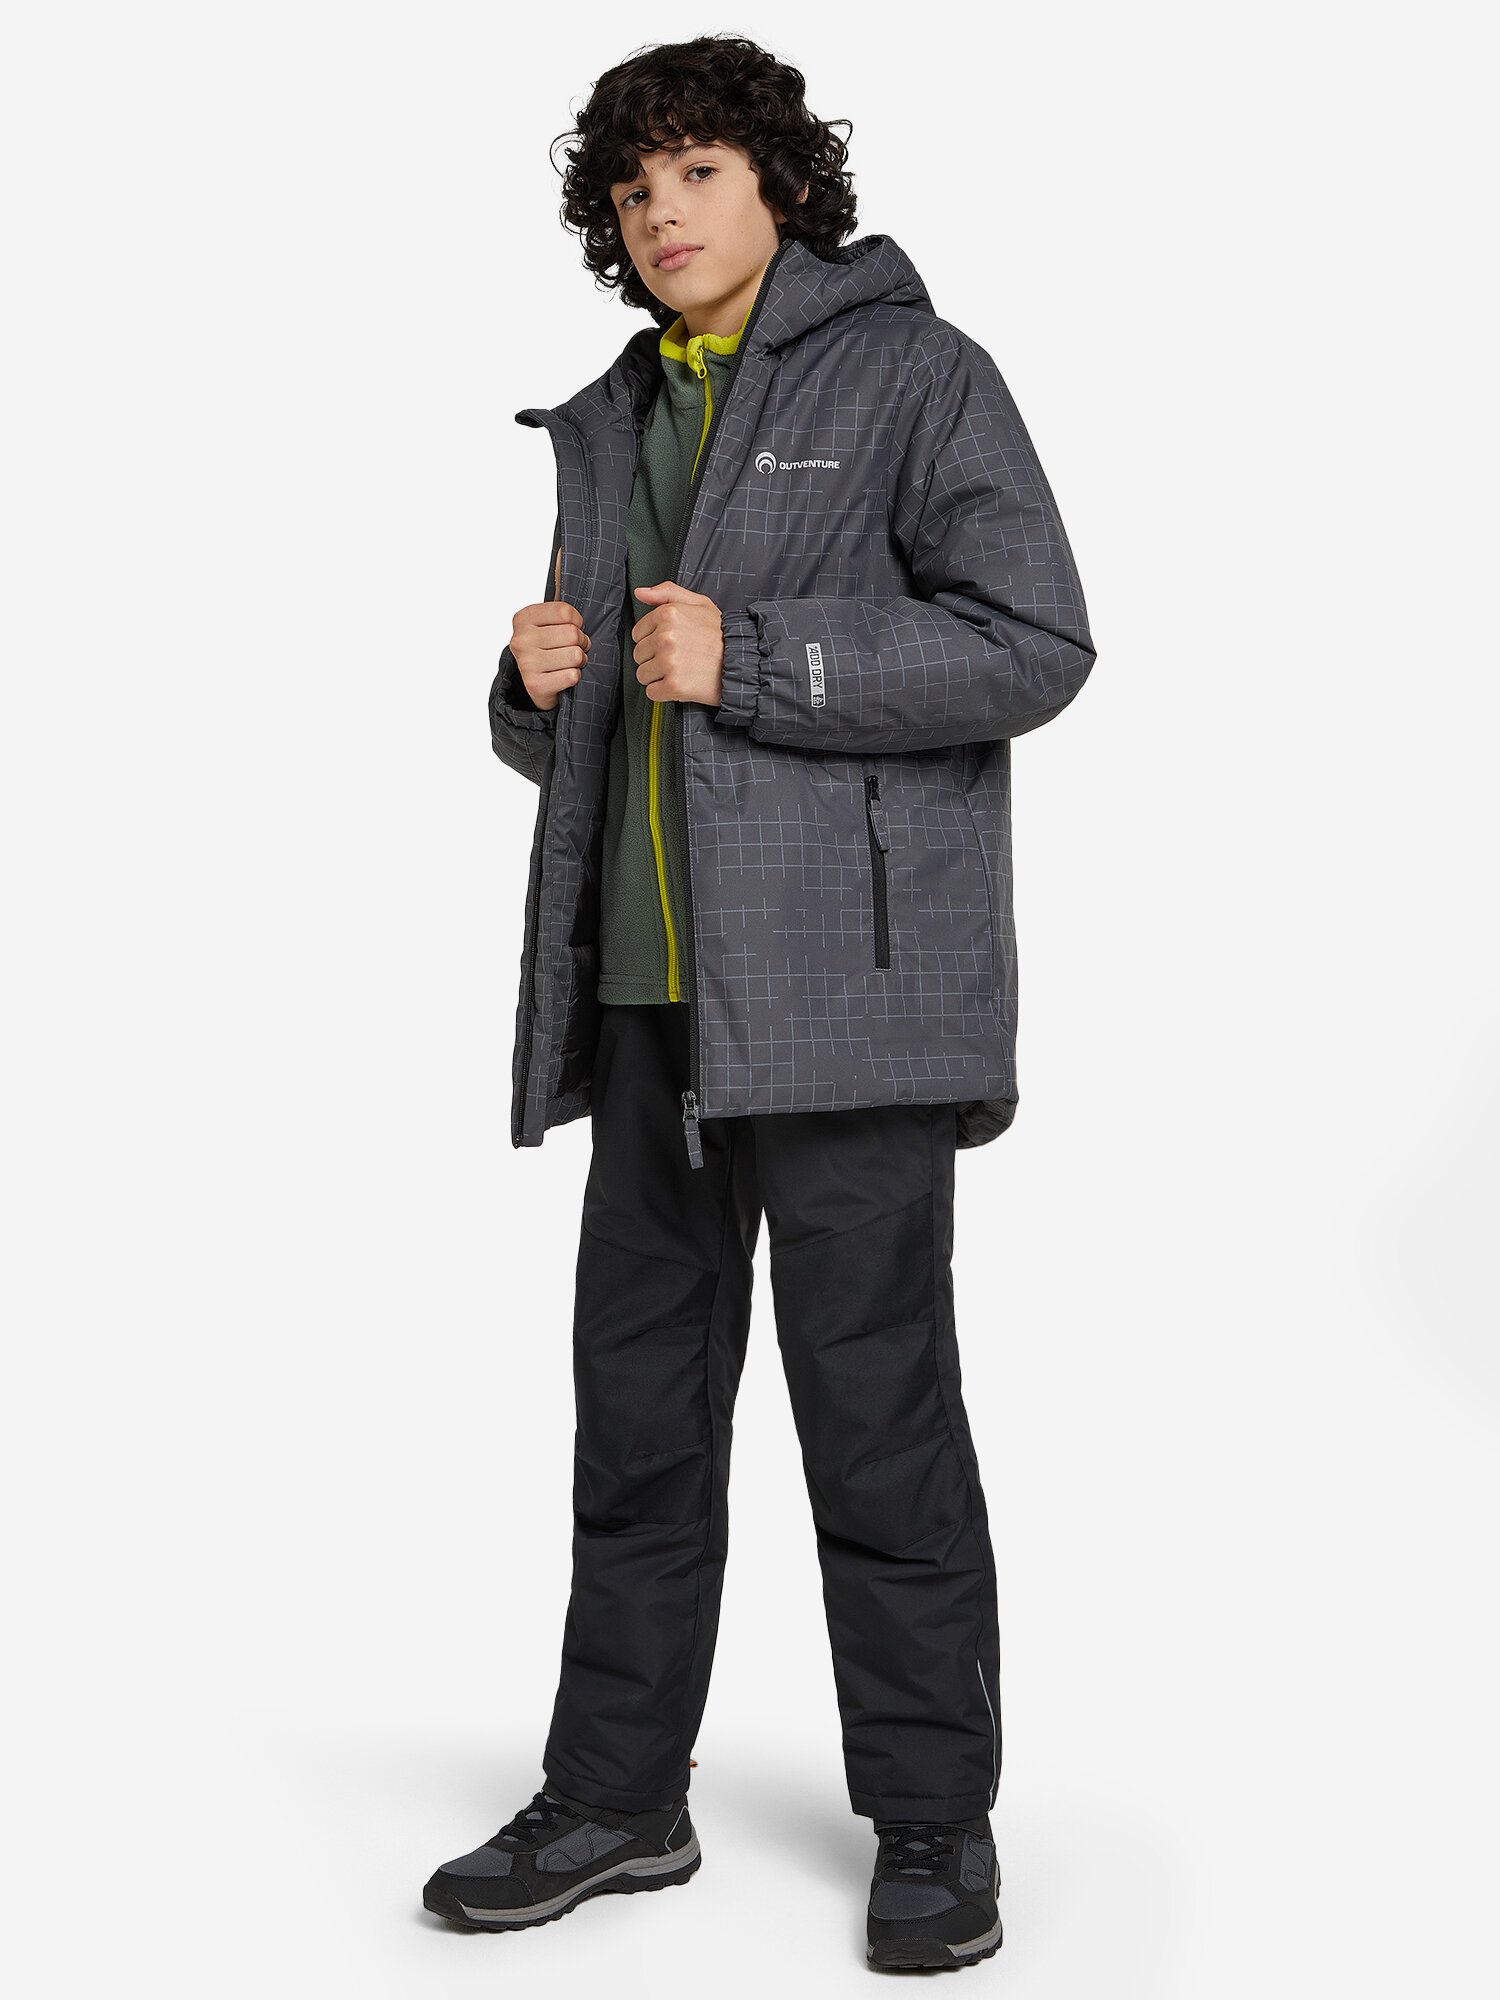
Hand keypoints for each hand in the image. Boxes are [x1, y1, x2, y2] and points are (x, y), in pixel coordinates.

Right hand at [510, 600, 590, 710]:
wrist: (536, 683)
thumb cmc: (546, 650)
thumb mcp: (547, 624)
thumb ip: (560, 613)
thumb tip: (586, 609)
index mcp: (523, 618)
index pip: (564, 612)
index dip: (577, 621)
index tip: (572, 627)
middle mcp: (521, 639)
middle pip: (572, 633)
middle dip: (581, 642)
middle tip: (574, 647)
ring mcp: (526, 663)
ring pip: (575, 655)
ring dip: (580, 660)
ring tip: (571, 662)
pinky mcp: (535, 685)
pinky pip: (572, 676)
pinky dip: (575, 676)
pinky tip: (564, 675)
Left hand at [630, 582, 723, 704]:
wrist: (744, 662)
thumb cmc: (722, 635)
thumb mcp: (700, 604)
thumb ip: (667, 593)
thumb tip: (640, 593)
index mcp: (669, 614)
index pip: (638, 633)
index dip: (652, 641)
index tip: (670, 644)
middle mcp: (666, 637)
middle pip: (639, 655)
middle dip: (654, 659)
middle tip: (678, 659)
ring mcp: (669, 662)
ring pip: (642, 674)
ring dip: (657, 677)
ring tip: (680, 671)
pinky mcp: (674, 685)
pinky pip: (652, 692)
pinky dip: (664, 693)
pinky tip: (680, 684)